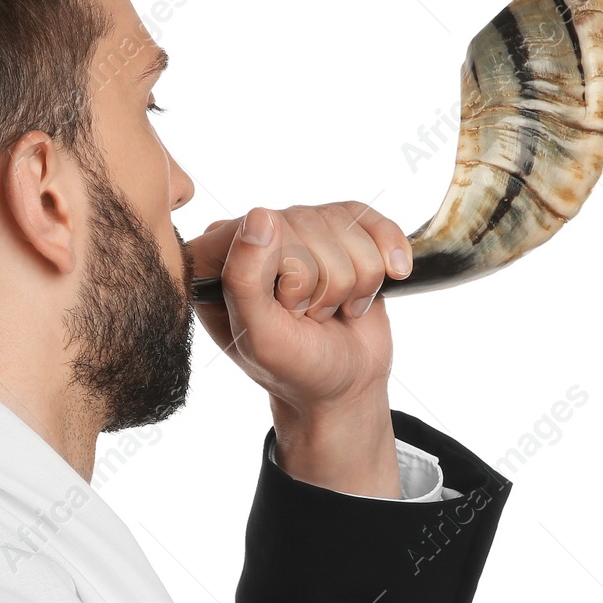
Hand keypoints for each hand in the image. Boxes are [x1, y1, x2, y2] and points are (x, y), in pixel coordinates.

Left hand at [185, 203, 412, 496]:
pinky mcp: (339, 231)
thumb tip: (259, 216)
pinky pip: (374, 222)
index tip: (287, 313)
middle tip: (310, 317)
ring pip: (345, 224)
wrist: (343, 386)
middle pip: (308, 223)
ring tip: (332, 309)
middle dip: (324, 284)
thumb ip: (245, 281)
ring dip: (354, 281)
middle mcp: (253, 235)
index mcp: (215, 257)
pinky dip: (387, 257)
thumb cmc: (295, 369)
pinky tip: (380, 283)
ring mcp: (297, 229)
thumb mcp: (262, 338)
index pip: (263, 228)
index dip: (291, 275)